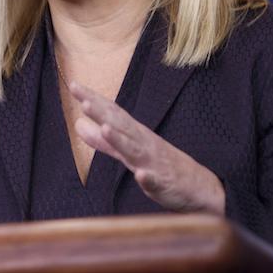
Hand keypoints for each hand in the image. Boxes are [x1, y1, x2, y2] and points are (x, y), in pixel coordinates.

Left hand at [69, 81, 225, 214]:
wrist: (197, 186)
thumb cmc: (161, 165)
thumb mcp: (128, 152)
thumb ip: (103, 141)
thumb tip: (79, 125)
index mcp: (134, 135)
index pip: (112, 113)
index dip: (93, 100)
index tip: (74, 85)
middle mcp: (143, 143)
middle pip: (121, 125)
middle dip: (103, 113)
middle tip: (84, 100)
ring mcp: (153, 162)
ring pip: (135, 150)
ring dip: (120, 139)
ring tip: (106, 128)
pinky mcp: (163, 183)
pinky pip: (154, 181)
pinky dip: (147, 178)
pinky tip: (141, 176)